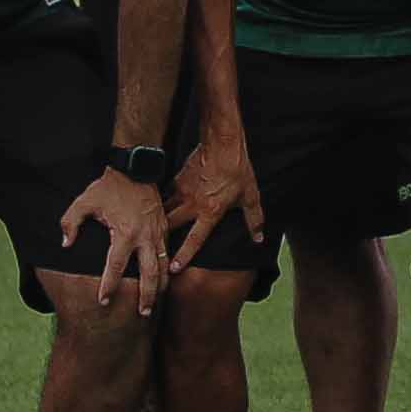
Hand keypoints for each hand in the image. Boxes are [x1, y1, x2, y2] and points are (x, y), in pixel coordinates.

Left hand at [55, 169, 164, 311]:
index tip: (103, 301)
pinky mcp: (164, 228)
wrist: (135, 168)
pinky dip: (167, 269)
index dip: (108, 286)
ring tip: (157, 303)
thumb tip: (66, 244)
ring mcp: (157, 233)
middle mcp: (144, 236)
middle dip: (146, 296)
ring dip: (161, 286)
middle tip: (143, 313)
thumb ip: (70, 223)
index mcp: (124, 233)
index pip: (115, 267)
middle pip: (149, 274)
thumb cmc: (108, 186)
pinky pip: (168, 254)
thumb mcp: (84, 201)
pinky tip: (164, 280)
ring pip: (164, 266)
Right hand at [162, 130, 262, 280]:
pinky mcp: (177, 179)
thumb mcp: (250, 196)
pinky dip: (163, 202)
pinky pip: (166, 195)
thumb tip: (258, 238)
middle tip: (156, 252)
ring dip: (160, 222)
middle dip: (163, 239)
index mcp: (210, 212)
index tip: (172, 269)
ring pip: (164, 210)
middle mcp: (192, 204)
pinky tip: (160, 207)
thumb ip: (254, 220)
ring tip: (152, 232)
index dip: (184, 256)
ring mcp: (182, 191)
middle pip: (171, 226)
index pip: (195, 239)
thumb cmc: (237, 169)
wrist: (222, 142)